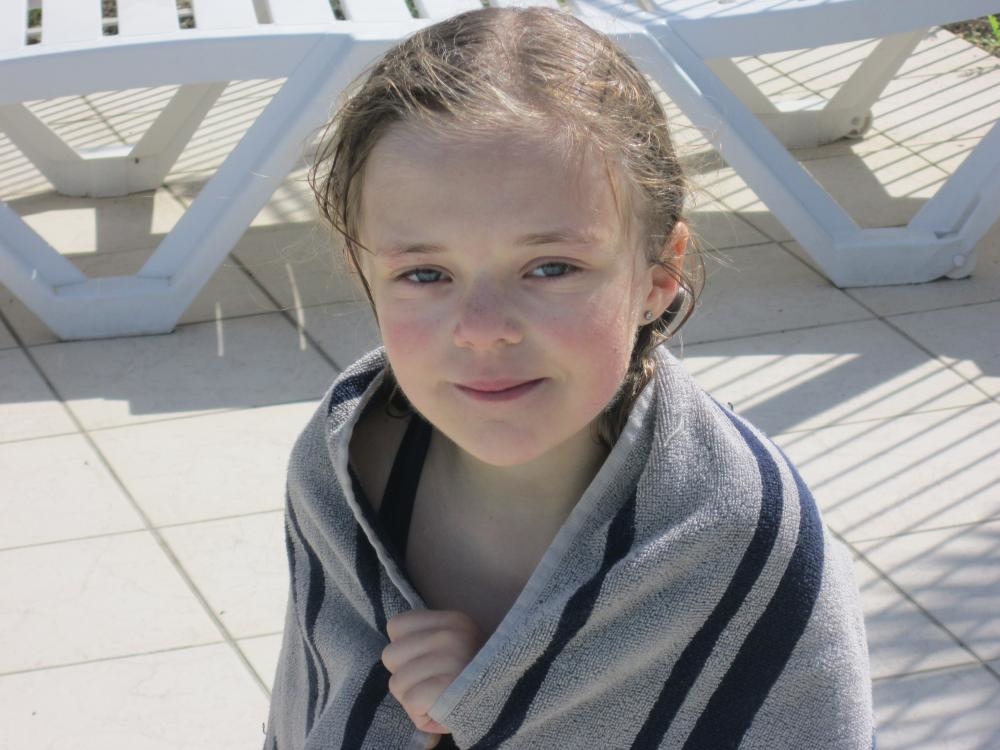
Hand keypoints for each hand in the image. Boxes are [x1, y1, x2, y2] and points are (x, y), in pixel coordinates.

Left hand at [382, 609, 485, 741]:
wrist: (510, 706)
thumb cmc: (473, 682)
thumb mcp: (456, 648)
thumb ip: (426, 641)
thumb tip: (393, 648)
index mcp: (452, 620)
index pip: (395, 626)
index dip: (404, 650)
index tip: (426, 662)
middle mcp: (451, 634)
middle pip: (390, 655)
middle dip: (404, 677)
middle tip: (431, 686)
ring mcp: (451, 658)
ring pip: (397, 683)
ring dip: (412, 699)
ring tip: (437, 700)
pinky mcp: (448, 687)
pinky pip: (411, 701)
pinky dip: (420, 715)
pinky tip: (440, 712)